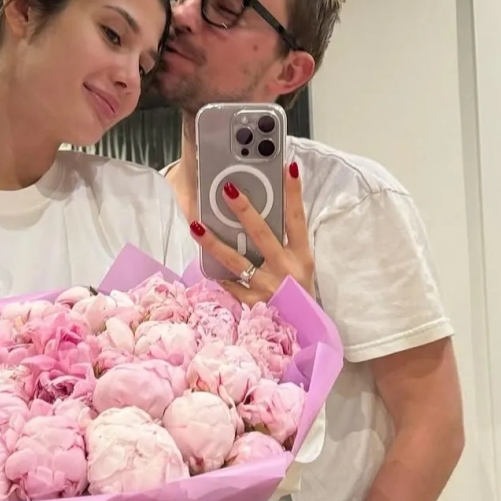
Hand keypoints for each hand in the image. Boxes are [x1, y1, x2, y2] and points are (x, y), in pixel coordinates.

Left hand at [190, 162, 314, 303]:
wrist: (304, 333)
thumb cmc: (299, 294)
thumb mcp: (301, 267)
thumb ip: (285, 244)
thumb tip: (261, 215)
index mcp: (302, 256)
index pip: (298, 218)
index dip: (294, 193)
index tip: (289, 167)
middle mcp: (286, 269)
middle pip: (262, 234)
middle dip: (244, 210)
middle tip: (227, 189)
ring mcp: (267, 287)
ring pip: (236, 261)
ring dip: (214, 241)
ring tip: (196, 224)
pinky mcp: (253, 304)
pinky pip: (230, 285)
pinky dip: (219, 276)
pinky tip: (205, 266)